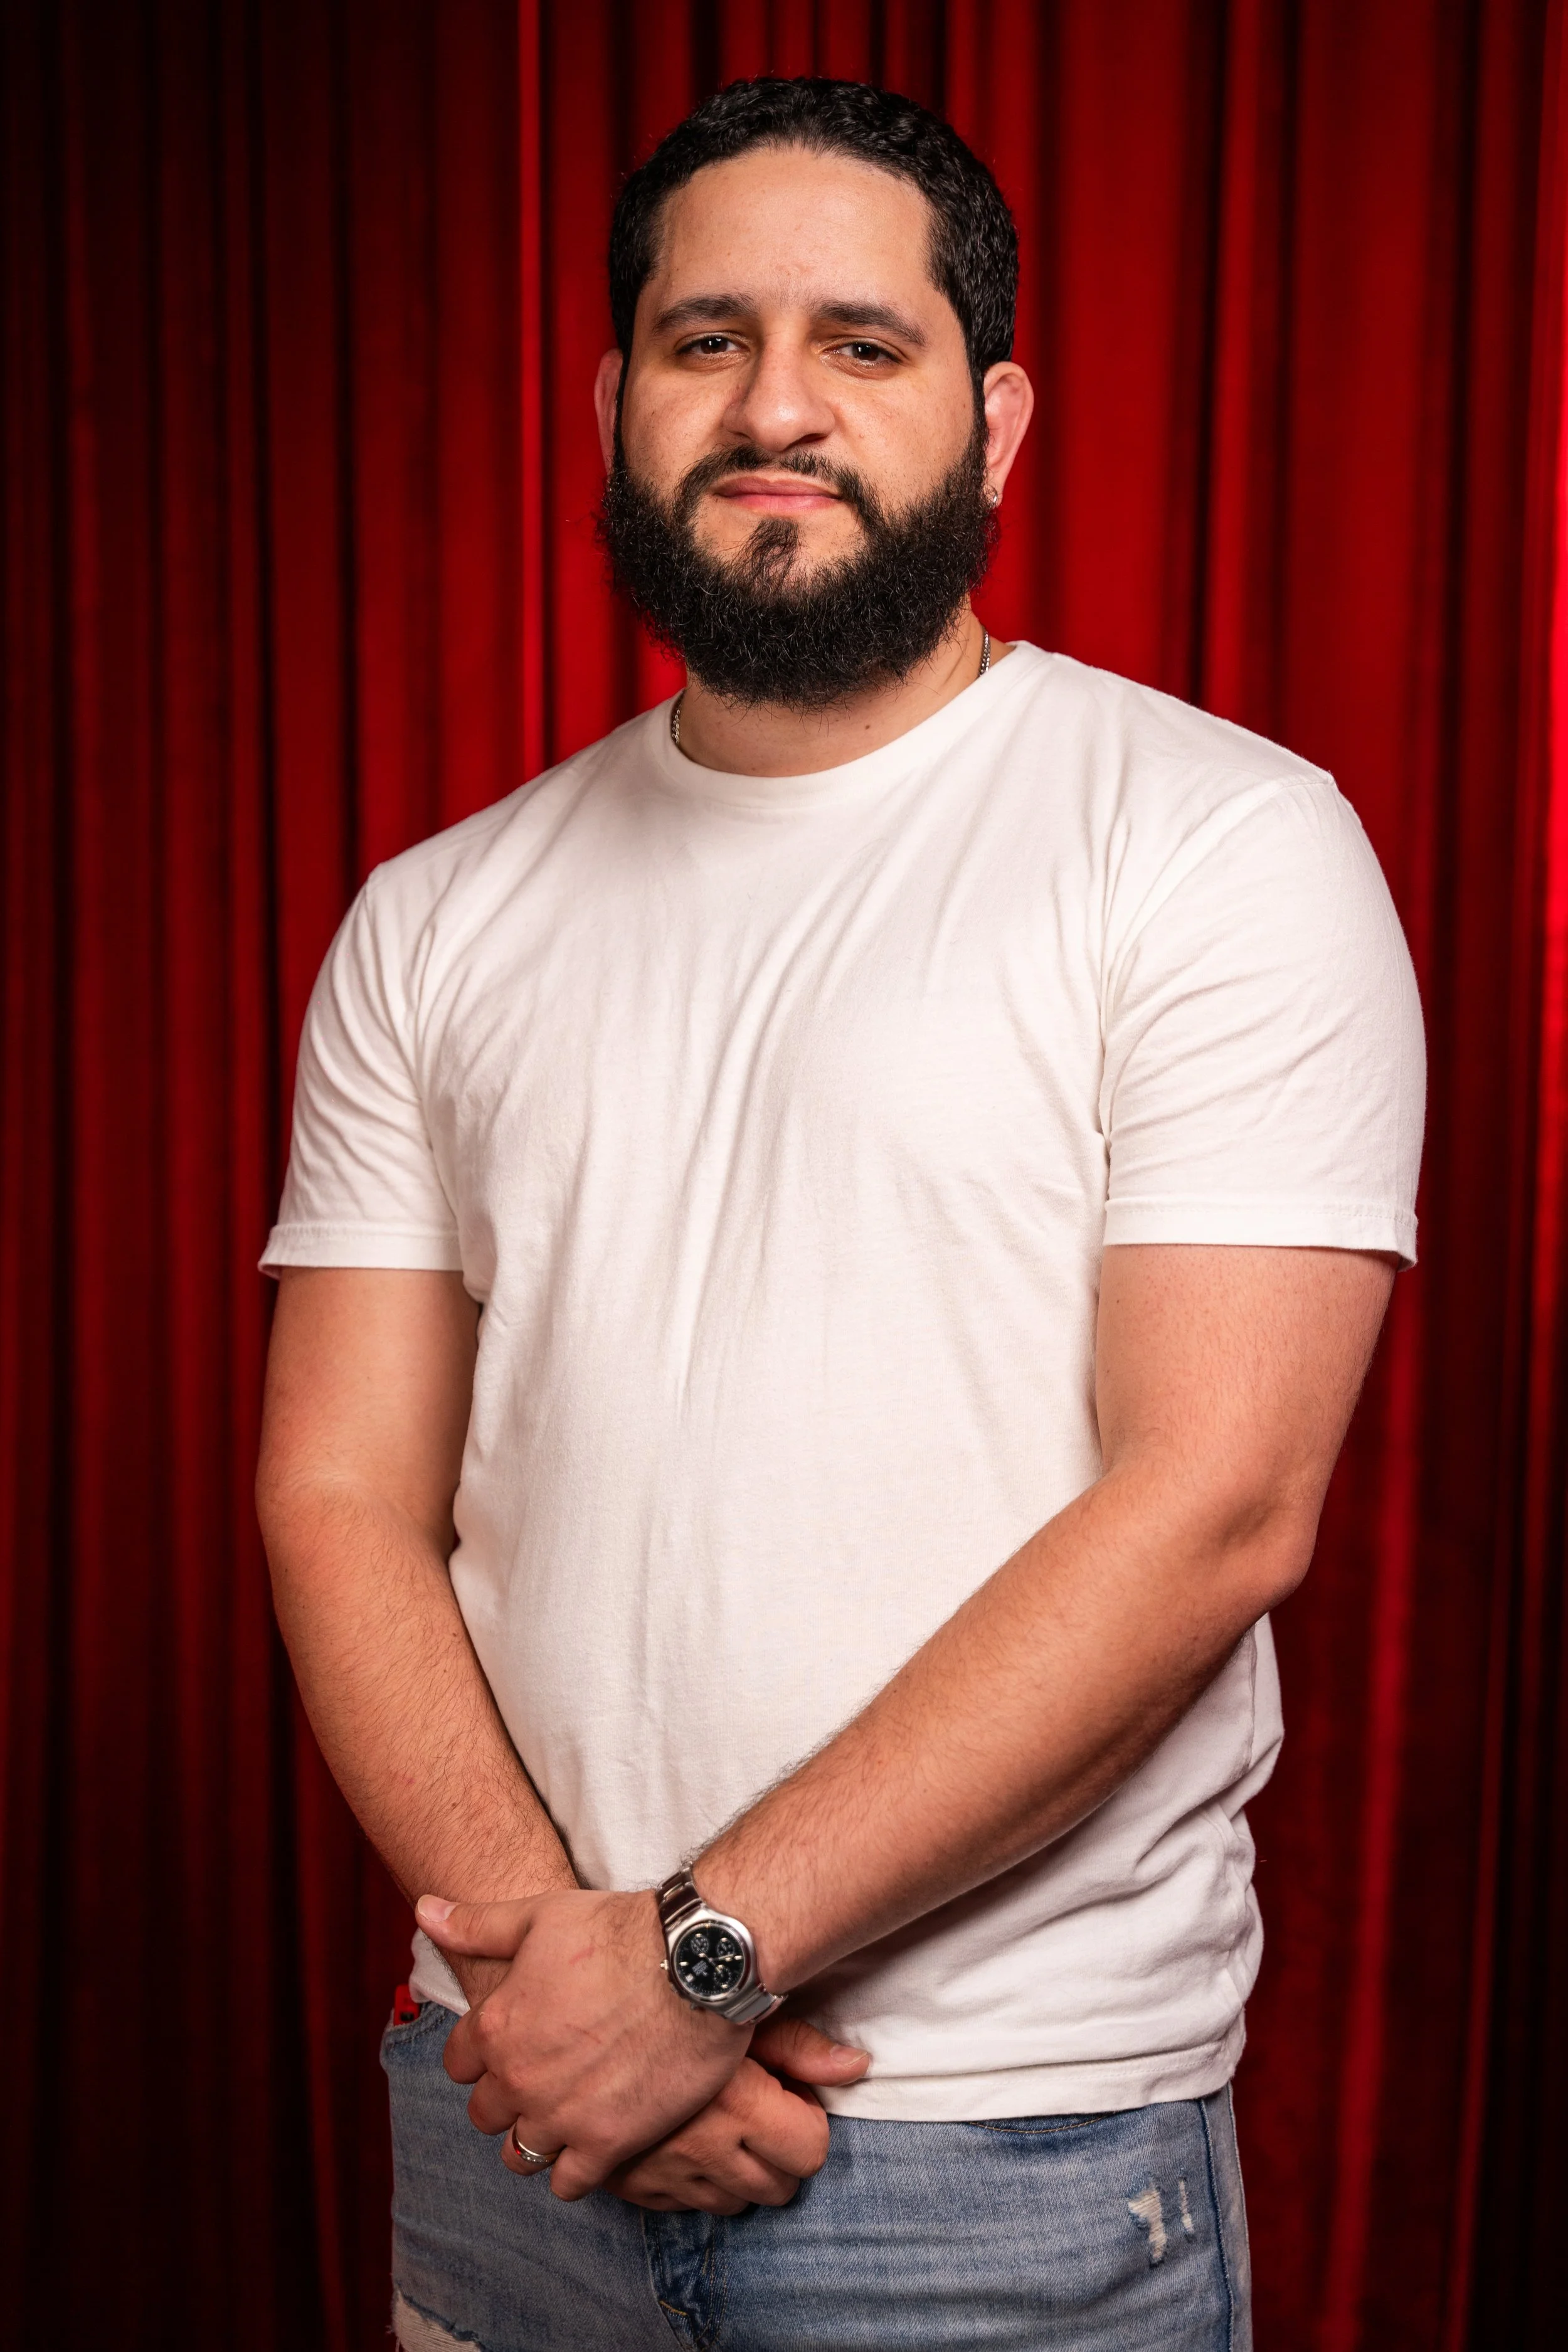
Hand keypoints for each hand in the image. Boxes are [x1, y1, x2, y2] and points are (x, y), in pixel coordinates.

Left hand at [417, 1886, 751, 2199]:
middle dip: (507, 2097)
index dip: (482, 2054)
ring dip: (535, 2137)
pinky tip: (594, 2142)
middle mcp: (519, 2078)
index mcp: (496, 2026)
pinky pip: (568, 2184)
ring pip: (520, 2155)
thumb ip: (476, 1925)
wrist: (697, 1961)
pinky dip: (574, 2169)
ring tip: (565, 2115)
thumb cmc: (620, 1930)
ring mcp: (561, 2116)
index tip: (512, 2044)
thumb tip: (424, 1910)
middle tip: (544, 2076)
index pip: (458, 2064)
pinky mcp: (608, 2143)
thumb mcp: (541, 1915)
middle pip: (486, 2114)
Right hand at [603, 2014, 869, 2213]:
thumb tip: (857, 2067)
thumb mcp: (741, 2013)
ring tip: (723, 2122)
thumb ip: (800, 2045)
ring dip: (739, 2172)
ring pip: (735, 2204)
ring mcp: (666, 2174)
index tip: (788, 2092)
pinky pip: (685, 2206)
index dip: (807, 2119)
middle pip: (779, 2188)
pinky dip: (693, 2182)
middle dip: (781, 2153)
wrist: (581, 2010)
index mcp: (737, 2106)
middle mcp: (704, 2149)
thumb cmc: (674, 2001)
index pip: (810, 2151)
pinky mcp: (632, 2186)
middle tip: (762, 2110)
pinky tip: (685, 2139)